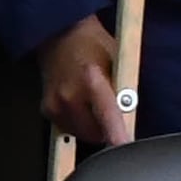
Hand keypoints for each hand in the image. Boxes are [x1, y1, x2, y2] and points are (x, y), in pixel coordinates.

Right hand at [40, 17, 133, 148]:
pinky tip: (81, 105)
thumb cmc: (91, 44)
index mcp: (91, 79)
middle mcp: (69, 95)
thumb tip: (132, 113)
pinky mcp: (48, 110)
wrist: (58, 35)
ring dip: (93, 127)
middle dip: (108, 128)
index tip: (123, 146)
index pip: (107, 114)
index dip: (116, 134)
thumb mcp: (117, 59)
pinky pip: (70, 129)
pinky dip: (79, 124)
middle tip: (111, 109)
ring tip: (93, 103)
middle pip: (96, 132)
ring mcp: (56, 105)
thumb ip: (124, 88)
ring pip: (83, 134)